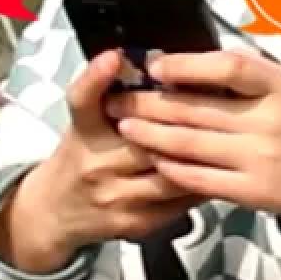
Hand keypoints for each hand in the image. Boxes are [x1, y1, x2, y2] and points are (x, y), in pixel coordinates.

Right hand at [0, 49, 202, 272]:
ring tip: (224, 139)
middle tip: (215, 103)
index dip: (96, 77)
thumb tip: (139, 57)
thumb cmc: (80, 156)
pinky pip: (179, 201)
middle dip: (179, 121)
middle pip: (145, 138)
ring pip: (171, 172)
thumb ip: (106, 93)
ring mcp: (116, 197)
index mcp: (82, 132)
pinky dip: (200, 183)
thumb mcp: (85, 121)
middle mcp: (94, 164)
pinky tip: (215, 170)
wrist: (55, 212)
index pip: (82, 101)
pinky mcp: (135, 223)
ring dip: (199, 156)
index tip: (114, 56)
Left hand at [104, 49, 280, 219]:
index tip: (155, 66)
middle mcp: (269, 120)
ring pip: (190, 143)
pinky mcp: (252, 190)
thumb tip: (186, 62)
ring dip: (151, 134)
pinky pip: (200, 178)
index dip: (187, 65)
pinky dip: (172, 168)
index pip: (229, 68)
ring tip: (126, 127)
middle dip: (149, 103)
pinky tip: (154, 158)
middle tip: (120, 100)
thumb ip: (245, 74)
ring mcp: (259, 157)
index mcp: (279, 86)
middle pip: (196, 108)